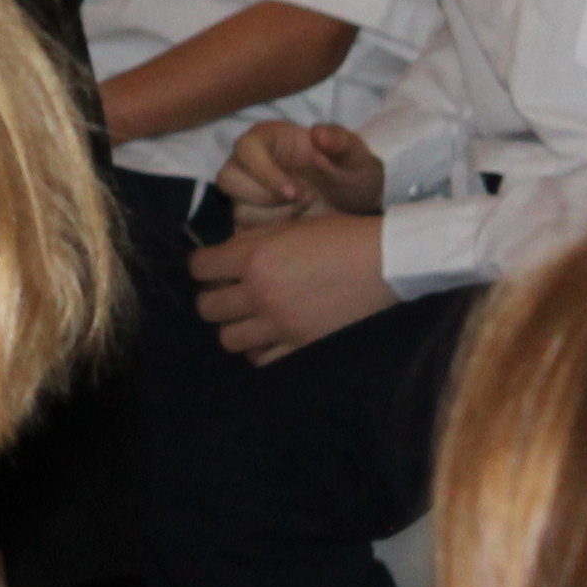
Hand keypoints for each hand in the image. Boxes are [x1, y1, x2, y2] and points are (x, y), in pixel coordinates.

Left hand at [189, 210, 393, 364]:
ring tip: (250, 317)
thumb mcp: (293, 226)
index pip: (199, 267)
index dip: (202, 266)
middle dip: (214, 298)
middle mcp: (261, 293)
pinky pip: (262, 360)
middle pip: (207, 308)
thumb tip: (228, 252)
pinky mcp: (301, 346)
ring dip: (234, 327)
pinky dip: (260, 350)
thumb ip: (255, 240)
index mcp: (256, 257)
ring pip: (228, 339)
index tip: (212, 267)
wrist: (387, 263)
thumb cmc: (342, 236)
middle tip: (230, 292)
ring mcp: (280, 325)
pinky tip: (271, 336)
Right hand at [216, 118, 386, 222]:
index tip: (295, 192)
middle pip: (228, 177)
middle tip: (301, 204)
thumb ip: (341, 142)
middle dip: (263, 196)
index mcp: (270, 140)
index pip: (246, 148)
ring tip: (300, 217)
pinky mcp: (250, 220)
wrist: (357, 209)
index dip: (264, 171)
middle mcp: (250, 165)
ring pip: (234, 207)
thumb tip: (317, 132)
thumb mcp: (356, 157)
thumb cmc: (352, 175)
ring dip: (266, 217)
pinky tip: (293, 231)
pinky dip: (265, 235)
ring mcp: (248, 194)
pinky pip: (242, 230)